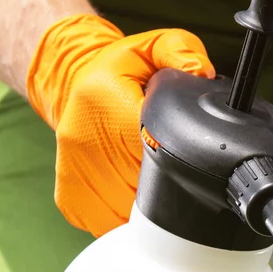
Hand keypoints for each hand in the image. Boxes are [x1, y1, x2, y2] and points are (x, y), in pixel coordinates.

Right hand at [26, 15, 213, 236]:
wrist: (69, 83)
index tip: (191, 163)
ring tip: (162, 191)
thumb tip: (203, 72)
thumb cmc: (119, 70)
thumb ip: (183, 51)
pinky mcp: (70, 198)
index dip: (179, 162)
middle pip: (144, 190)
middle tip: (183, 176)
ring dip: (150, 214)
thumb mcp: (153, 45)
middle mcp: (85, 142)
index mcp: (108, 104)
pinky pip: (108, 225)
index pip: (154, 149)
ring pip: (126, 217)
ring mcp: (75, 174)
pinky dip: (127, 223)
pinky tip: (139, 205)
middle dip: (170, 189)